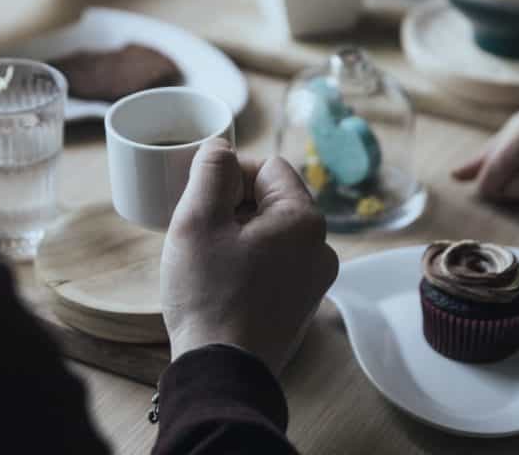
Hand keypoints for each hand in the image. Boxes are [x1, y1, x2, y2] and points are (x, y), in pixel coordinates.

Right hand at [160, 140, 338, 376]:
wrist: (221, 372)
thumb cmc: (208, 295)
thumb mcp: (197, 220)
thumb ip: (210, 170)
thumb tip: (220, 147)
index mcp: (304, 219)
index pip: (268, 166)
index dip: (230, 173)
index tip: (201, 197)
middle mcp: (322, 247)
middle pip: (272, 199)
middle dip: (233, 205)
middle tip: (199, 229)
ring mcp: (314, 279)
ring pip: (271, 232)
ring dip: (238, 233)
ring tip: (207, 257)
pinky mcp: (300, 305)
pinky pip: (275, 263)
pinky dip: (248, 261)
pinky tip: (220, 281)